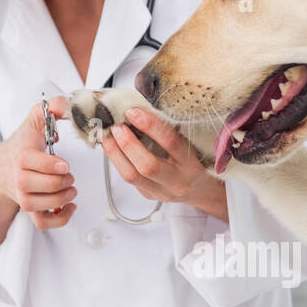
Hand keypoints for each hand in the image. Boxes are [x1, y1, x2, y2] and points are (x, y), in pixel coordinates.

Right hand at [0, 96, 76, 229]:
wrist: (1, 167)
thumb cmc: (23, 143)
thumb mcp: (35, 120)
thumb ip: (51, 107)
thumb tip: (66, 104)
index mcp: (22, 156)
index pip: (37, 164)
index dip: (55, 166)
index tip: (65, 164)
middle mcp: (20, 179)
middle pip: (45, 186)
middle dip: (63, 181)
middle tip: (69, 175)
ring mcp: (24, 196)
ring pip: (44, 205)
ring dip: (63, 198)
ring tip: (70, 188)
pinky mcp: (29, 210)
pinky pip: (44, 223)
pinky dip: (60, 219)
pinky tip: (70, 206)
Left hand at [102, 108, 228, 220]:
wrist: (199, 190)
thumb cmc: (193, 162)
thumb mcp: (190, 146)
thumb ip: (169, 132)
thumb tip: (139, 111)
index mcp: (191, 165)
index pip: (171, 142)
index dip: (150, 126)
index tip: (134, 112)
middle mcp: (177, 181)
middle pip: (147, 165)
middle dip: (127, 143)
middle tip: (116, 126)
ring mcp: (161, 192)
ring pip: (131, 175)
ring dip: (115, 153)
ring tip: (107, 135)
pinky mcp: (148, 195)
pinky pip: (128, 178)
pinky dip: (117, 160)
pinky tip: (112, 147)